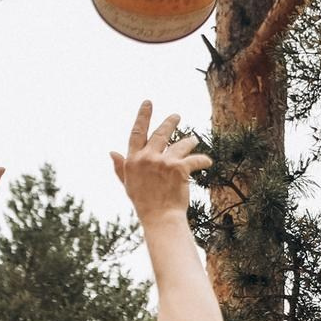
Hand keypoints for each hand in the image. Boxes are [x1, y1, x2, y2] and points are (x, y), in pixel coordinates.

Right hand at [112, 101, 211, 223]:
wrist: (160, 218)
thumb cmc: (144, 204)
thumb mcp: (128, 184)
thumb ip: (121, 167)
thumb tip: (112, 151)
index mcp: (133, 160)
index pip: (137, 132)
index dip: (143, 116)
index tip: (148, 102)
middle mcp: (147, 158)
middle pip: (160, 133)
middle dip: (170, 122)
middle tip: (177, 115)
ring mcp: (163, 162)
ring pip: (180, 145)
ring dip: (188, 142)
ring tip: (193, 140)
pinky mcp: (179, 168)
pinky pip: (195, 159)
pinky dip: (202, 160)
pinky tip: (208, 162)